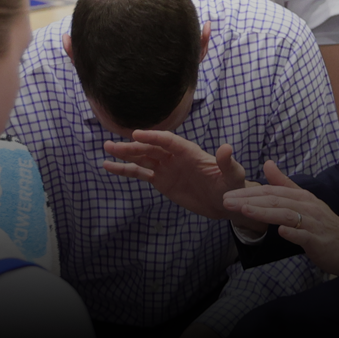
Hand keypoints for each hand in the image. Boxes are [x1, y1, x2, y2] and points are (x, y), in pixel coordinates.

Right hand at [101, 130, 256, 227]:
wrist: (224, 202)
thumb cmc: (231, 186)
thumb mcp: (232, 175)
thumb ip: (227, 163)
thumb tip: (226, 148)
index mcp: (190, 151)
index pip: (168, 141)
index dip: (153, 137)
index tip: (136, 134)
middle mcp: (175, 157)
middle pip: (151, 148)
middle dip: (132, 146)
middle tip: (112, 145)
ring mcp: (166, 168)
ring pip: (142, 158)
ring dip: (125, 154)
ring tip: (106, 150)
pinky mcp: (161, 181)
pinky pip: (141, 173)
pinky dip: (125, 170)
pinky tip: (110, 167)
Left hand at [221, 162, 338, 278]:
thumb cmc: (326, 226)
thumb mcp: (306, 202)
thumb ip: (286, 184)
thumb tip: (267, 163)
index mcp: (302, 197)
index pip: (272, 192)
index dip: (249, 193)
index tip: (228, 195)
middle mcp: (307, 207)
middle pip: (275, 200)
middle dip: (249, 200)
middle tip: (226, 202)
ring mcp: (313, 223)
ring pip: (286, 215)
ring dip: (265, 213)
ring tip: (244, 211)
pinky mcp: (319, 240)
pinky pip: (304, 236)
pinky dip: (292, 233)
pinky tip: (280, 233)